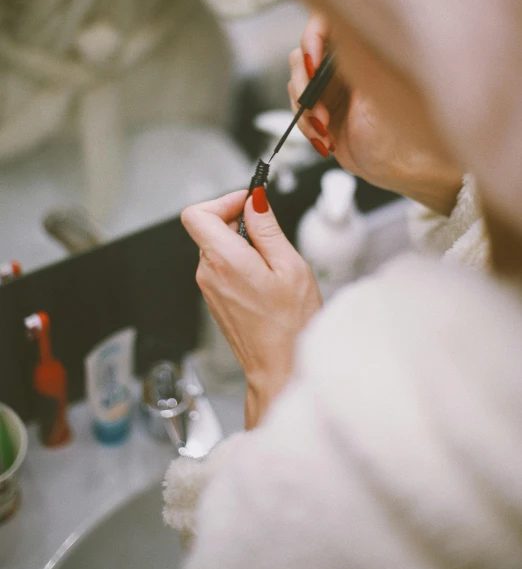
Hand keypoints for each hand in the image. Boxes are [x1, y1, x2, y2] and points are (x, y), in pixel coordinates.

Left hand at [181, 188, 321, 428]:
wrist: (280, 368)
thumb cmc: (290, 326)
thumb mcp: (290, 266)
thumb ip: (267, 229)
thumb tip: (255, 201)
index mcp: (224, 260)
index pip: (196, 214)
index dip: (222, 201)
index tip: (247, 203)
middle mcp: (209, 273)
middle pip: (208, 228)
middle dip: (238, 221)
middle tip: (268, 233)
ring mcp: (209, 288)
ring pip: (217, 247)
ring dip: (241, 243)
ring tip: (271, 263)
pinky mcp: (215, 299)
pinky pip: (222, 267)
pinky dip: (240, 262)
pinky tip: (265, 279)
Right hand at [289, 12, 462, 214]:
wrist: (392, 168)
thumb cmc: (397, 131)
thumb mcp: (378, 91)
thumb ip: (356, 61)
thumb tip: (338, 33)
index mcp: (358, 54)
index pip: (325, 25)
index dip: (311, 38)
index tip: (312, 64)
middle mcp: (341, 68)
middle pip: (302, 58)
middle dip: (305, 86)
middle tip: (317, 109)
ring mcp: (329, 91)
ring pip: (297, 87)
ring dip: (305, 111)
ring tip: (324, 130)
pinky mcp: (319, 113)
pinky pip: (298, 113)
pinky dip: (305, 128)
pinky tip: (325, 141)